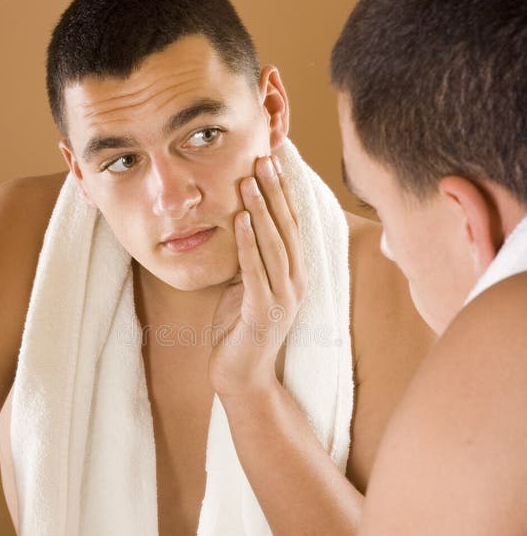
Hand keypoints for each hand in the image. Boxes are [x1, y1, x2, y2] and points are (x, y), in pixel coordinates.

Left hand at [208, 154, 306, 397]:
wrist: (242, 377)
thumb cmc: (240, 330)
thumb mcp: (246, 286)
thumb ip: (250, 259)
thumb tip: (241, 223)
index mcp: (294, 274)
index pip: (291, 225)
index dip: (283, 192)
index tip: (272, 160)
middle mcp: (296, 283)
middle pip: (287, 228)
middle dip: (275, 191)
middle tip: (263, 157)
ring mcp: (283, 299)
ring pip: (274, 245)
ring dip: (261, 210)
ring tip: (249, 180)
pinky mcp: (263, 313)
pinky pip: (255, 271)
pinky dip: (247, 244)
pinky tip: (240, 220)